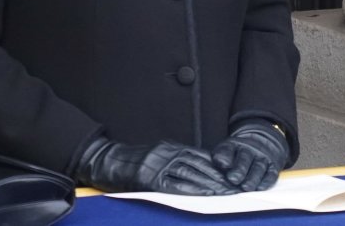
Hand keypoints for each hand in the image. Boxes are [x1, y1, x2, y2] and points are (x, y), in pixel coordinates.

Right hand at [73, 136, 235, 194]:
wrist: (107, 161)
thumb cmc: (134, 162)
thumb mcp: (160, 155)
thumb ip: (179, 161)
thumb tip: (203, 172)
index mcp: (173, 147)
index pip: (203, 157)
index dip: (220, 168)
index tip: (234, 177)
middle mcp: (168, 153)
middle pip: (201, 166)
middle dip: (220, 178)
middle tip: (237, 188)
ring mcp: (159, 164)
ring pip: (191, 174)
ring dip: (211, 185)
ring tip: (226, 194)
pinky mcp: (150, 177)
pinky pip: (175, 185)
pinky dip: (192, 190)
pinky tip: (204, 195)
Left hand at [212, 119, 289, 190]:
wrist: (261, 143)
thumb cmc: (237, 155)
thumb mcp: (226, 151)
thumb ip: (220, 159)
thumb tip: (218, 168)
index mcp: (234, 145)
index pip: (228, 149)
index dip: (225, 157)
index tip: (224, 165)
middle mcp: (249, 149)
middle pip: (245, 158)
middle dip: (240, 169)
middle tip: (234, 179)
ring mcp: (262, 157)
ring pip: (258, 167)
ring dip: (252, 178)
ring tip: (246, 187)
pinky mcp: (272, 166)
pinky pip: (271, 173)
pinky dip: (266, 181)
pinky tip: (260, 188)